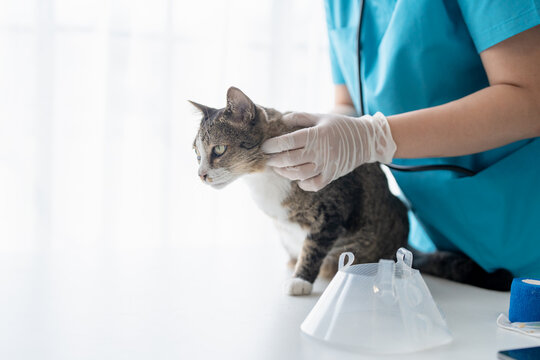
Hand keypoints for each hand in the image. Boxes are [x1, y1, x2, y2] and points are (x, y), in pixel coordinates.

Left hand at [262, 112, 395, 191]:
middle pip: (290, 159)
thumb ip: (301, 117)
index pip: (288, 141)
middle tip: (266, 160)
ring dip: (285, 173)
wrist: (366, 140)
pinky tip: (297, 178)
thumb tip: (283, 119)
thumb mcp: (321, 116)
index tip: (264, 147)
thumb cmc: (340, 126)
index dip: (272, 145)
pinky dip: (303, 184)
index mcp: (316, 135)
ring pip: (299, 174)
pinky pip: (313, 185)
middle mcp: (320, 151)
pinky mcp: (332, 176)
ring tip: (278, 169)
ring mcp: (326, 165)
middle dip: (274, 160)